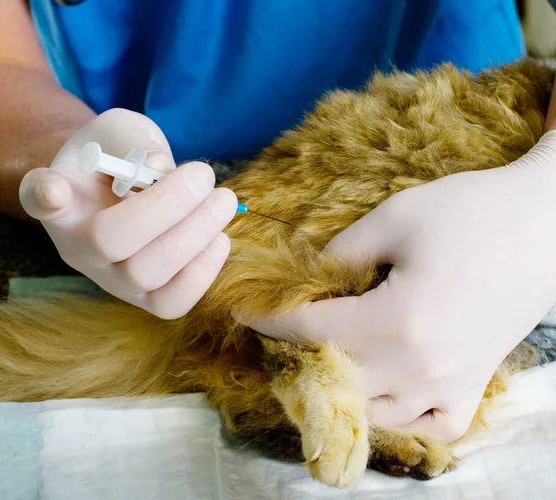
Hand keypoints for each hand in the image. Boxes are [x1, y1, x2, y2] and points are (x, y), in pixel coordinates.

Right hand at [19, 108, 236, 318]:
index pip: (36, 198)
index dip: (43, 194)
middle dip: (167, 205)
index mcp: (60, 200)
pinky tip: (219, 238)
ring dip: (195, 235)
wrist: (130, 193)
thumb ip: (133, 142)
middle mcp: (76, 247)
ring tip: (223, 200)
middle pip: (109, 241)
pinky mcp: (145, 299)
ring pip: (145, 275)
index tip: (56, 186)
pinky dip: (203, 271)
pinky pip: (171, 303)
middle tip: (203, 174)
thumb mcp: (123, 132)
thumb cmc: (124, 158)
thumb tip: (161, 169)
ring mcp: (110, 279)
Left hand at [243, 130, 555, 441]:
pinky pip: (429, 426)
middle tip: (280, 329)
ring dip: (341, 387)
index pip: (310, 331)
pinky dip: (399, 416)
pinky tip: (386, 389)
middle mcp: (420, 366)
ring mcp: (450, 384)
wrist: (544, 224)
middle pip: (336, 373)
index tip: (246, 311)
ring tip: (324, 357)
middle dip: (298, 352)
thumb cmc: (471, 212)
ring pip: (374, 410)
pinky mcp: (473, 385)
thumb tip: (310, 277)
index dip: (270, 319)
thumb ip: (342, 252)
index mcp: (397, 321)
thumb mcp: (395, 218)